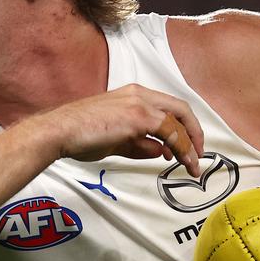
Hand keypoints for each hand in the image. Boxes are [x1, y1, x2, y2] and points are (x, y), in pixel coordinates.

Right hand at [40, 84, 203, 175]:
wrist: (61, 131)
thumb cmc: (80, 136)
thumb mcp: (117, 141)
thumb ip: (141, 144)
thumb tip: (163, 151)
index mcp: (133, 94)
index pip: (168, 107)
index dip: (183, 127)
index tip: (186, 147)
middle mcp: (140, 94)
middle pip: (181, 109)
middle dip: (195, 133)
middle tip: (199, 155)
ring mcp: (140, 104)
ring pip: (178, 121)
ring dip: (189, 145)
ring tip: (192, 166)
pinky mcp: (138, 117)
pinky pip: (169, 131)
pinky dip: (181, 147)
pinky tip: (182, 161)